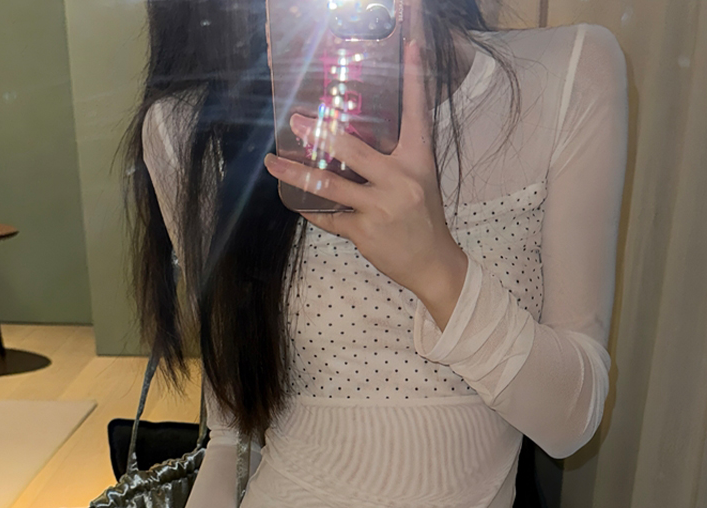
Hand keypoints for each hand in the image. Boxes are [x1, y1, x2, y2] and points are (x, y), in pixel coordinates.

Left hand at [263, 40, 467, 330]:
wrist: (432, 262)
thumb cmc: (423, 218)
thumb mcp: (420, 181)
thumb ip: (394, 160)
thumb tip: (354, 140)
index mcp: (418, 162)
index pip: (417, 114)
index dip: (413, 79)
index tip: (409, 46)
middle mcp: (400, 181)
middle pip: (353, 150)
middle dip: (320, 133)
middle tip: (295, 120)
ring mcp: (381, 207)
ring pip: (330, 185)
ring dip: (297, 172)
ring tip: (274, 161)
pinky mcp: (365, 231)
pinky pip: (330, 217)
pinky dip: (312, 209)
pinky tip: (296, 201)